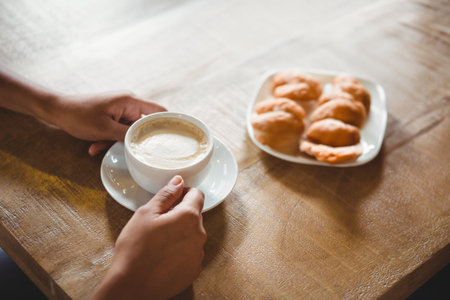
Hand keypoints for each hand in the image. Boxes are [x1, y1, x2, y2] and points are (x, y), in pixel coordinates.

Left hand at [51, 92, 165, 155]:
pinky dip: (109, 139)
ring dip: (118, 141)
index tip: (174, 141)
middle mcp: (129, 103)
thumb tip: (145, 143)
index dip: (169, 125)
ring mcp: (120, 109)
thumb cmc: (79, 116)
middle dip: (135, 140)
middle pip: (144, 124)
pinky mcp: (113, 115)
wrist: (56, 110)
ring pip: (129, 130)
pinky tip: (95, 147)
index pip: (160, 112)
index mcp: (131, 101)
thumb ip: (128, 136)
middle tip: (135, 154)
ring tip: (101, 147)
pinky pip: (118, 130)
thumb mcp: (105, 130)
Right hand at [92, 176, 205, 299]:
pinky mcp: (194, 270)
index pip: (197, 195)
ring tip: (158, 242)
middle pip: (194, 215)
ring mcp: (198, 254)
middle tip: (158, 223)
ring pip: (192, 234)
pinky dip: (180, 250)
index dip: (183, 193)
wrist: (131, 288)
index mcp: (189, 217)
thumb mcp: (146, 214)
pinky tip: (163, 256)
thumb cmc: (135, 250)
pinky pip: (190, 252)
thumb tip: (178, 181)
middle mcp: (199, 235)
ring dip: (180, 233)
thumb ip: (166, 194)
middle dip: (179, 214)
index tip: (170, 200)